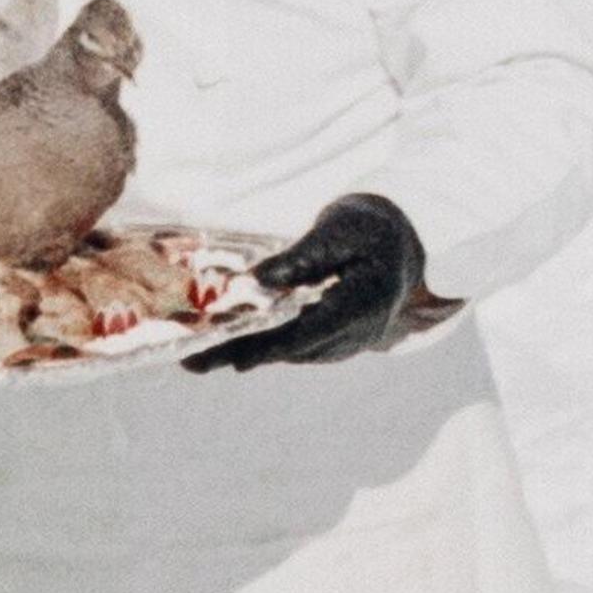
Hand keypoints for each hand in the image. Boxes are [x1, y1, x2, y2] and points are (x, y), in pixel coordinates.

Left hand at [184, 194, 436, 372]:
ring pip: (288, 352)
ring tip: (195, 357)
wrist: (401, 245)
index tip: (234, 358)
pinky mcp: (333, 343)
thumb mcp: (337, 230)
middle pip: (290, 349)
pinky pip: (292, 347)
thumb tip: (254, 279)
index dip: (270, 347)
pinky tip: (223, 344)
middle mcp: (357, 333)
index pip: (311, 332)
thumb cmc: (368, 230)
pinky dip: (259, 345)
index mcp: (364, 302)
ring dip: (243, 353)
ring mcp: (346, 343)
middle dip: (239, 355)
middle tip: (192, 362)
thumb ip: (300, 256)